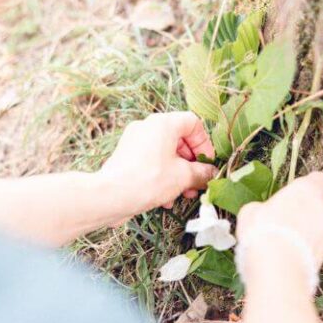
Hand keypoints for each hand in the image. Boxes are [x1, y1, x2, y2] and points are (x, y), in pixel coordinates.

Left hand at [97, 112, 217, 218]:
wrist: (110, 196)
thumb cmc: (148, 180)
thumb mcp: (183, 176)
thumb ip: (202, 172)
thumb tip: (212, 173)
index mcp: (163, 123)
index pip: (193, 123)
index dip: (204, 143)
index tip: (207, 163)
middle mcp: (147, 127)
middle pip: (179, 140)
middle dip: (192, 164)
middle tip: (197, 182)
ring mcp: (134, 141)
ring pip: (166, 153)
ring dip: (179, 173)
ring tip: (184, 193)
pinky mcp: (126, 157)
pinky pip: (152, 162)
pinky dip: (163, 176)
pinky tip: (166, 199)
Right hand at [237, 172, 322, 269]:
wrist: (277, 268)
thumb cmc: (262, 232)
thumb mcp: (251, 212)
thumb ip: (263, 208)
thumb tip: (261, 212)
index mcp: (308, 190)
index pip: (321, 179)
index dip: (311, 185)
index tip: (299, 192)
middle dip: (317, 207)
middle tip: (296, 214)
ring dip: (316, 228)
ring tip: (295, 237)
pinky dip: (314, 246)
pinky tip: (297, 252)